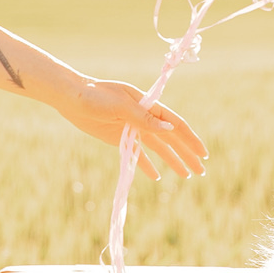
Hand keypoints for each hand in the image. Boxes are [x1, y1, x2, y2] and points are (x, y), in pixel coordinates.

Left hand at [46, 78, 207, 178]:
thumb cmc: (95, 96)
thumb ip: (144, 119)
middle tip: (201, 171)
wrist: (71, 98)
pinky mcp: (119, 138)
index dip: (190, 139)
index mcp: (148, 105)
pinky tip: (156, 176)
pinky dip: (146, 164)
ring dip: (172, 161)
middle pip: (171, 139)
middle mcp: (144, 117)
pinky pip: (137, 153)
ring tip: (186, 176)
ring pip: (157, 148)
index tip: (203, 153)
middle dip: (186, 154)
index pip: (175, 124)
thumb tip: (170, 130)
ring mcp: (132, 128)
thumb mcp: (121, 106)